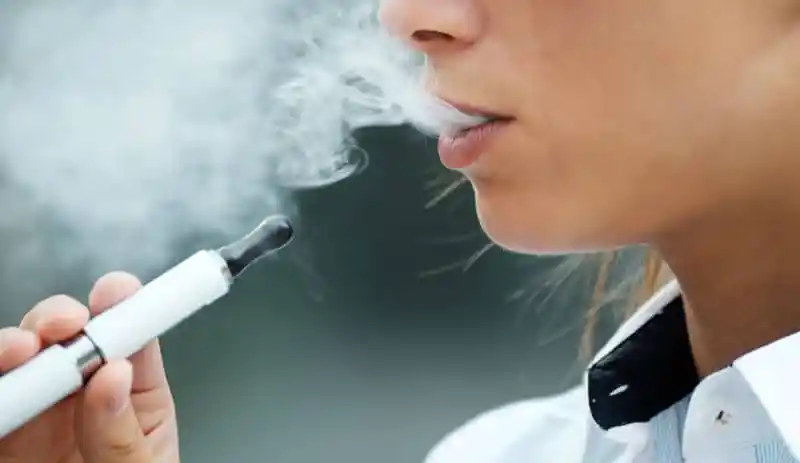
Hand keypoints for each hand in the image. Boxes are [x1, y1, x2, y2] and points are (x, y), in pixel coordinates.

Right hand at [0, 272, 179, 462]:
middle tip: (65, 323)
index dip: (125, 308)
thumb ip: (124, 433)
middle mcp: (84, 402)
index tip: (117, 290)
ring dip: (15, 344)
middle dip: (60, 316)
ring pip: (20, 364)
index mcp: (136, 402)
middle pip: (67, 340)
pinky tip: (3, 388)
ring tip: (19, 350)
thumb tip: (114, 374)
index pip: (133, 342)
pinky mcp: (5, 442)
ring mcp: (39, 421)